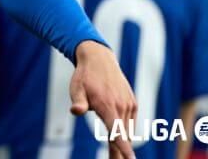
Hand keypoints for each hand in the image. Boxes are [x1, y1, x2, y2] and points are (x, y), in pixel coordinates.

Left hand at [70, 40, 137, 158]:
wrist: (99, 59)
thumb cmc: (85, 76)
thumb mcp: (76, 88)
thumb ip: (78, 102)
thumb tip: (75, 111)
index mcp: (107, 106)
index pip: (117, 132)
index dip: (123, 149)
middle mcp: (121, 107)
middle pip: (123, 137)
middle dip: (120, 153)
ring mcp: (129, 105)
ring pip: (127, 131)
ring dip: (123, 143)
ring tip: (116, 156)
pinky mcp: (132, 103)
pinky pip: (129, 123)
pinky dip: (124, 131)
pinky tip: (119, 135)